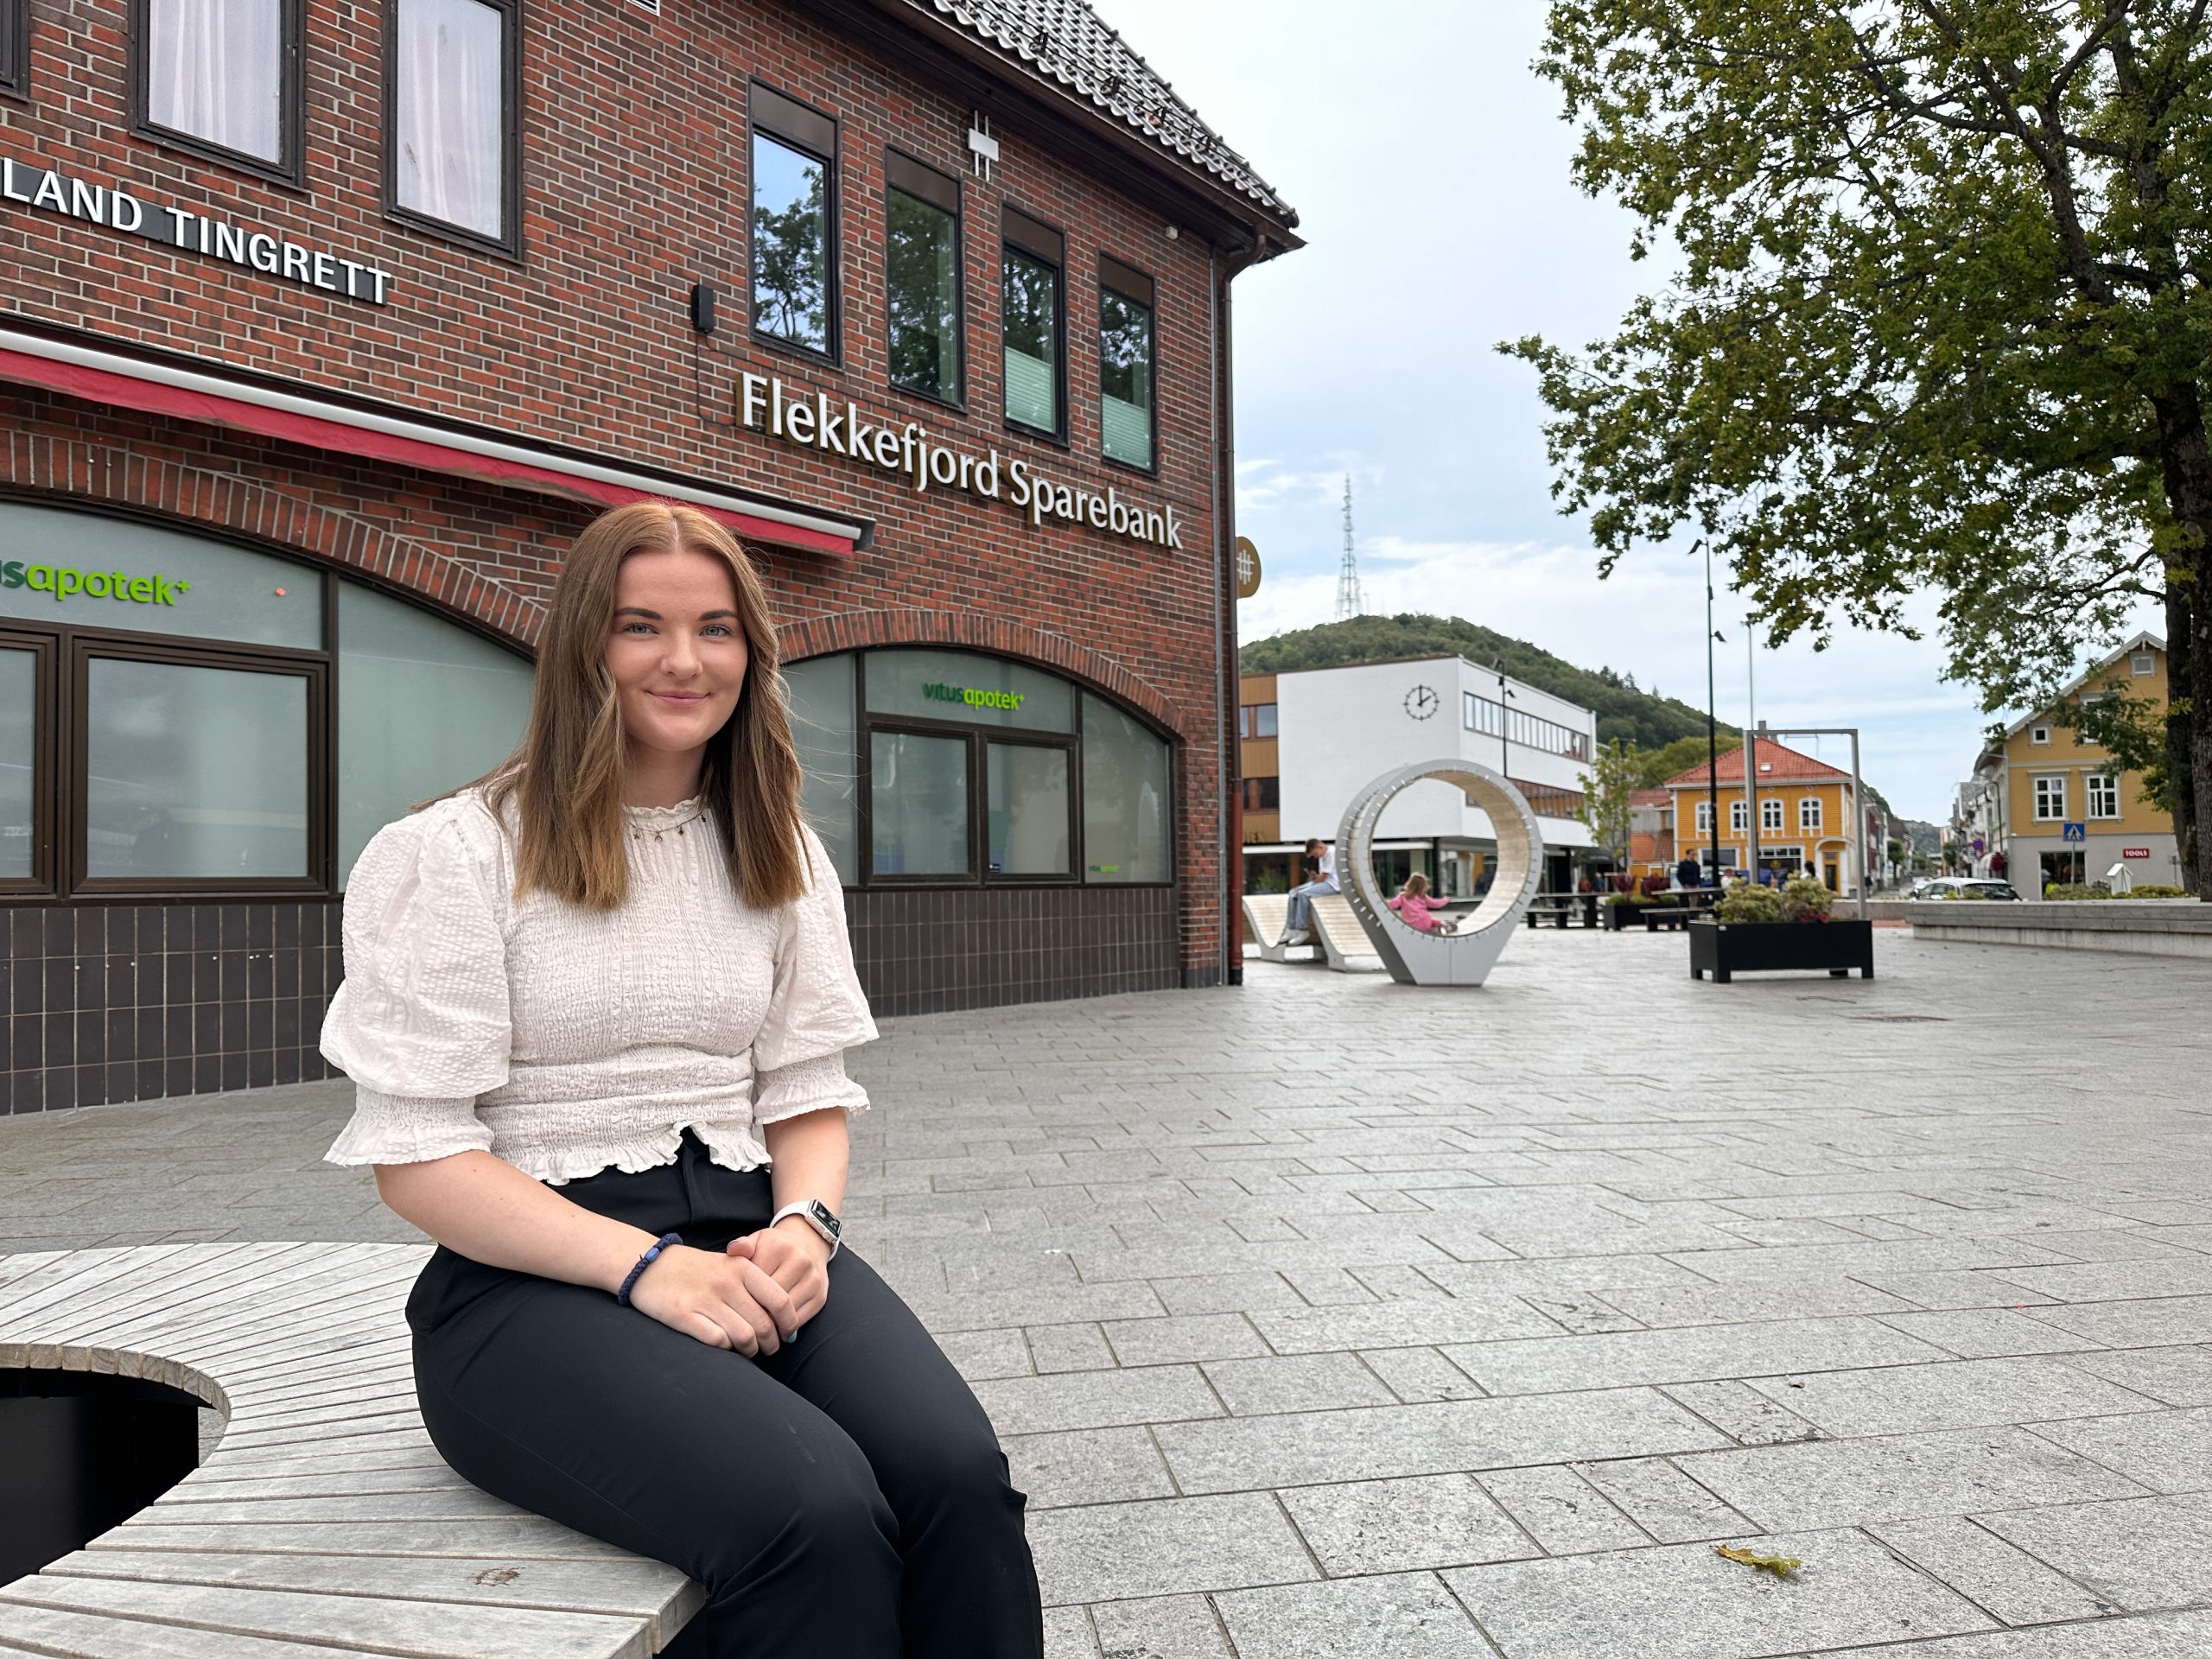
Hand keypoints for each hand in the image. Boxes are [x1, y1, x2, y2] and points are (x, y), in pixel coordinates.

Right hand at [625, 1242, 799, 1356]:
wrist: (652, 1265)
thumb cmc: (698, 1270)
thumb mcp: (730, 1265)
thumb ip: (756, 1286)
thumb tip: (785, 1316)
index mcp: (742, 1268)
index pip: (780, 1300)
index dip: (789, 1322)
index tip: (788, 1333)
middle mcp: (726, 1282)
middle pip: (764, 1324)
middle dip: (771, 1343)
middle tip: (769, 1349)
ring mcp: (705, 1299)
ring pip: (744, 1337)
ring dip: (750, 1350)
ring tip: (749, 1351)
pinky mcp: (684, 1315)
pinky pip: (718, 1341)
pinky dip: (726, 1348)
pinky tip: (725, 1345)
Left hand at [726, 1219, 833, 1336]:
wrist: (808, 1245)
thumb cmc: (776, 1247)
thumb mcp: (758, 1240)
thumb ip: (742, 1246)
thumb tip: (733, 1251)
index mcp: (779, 1247)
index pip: (755, 1281)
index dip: (742, 1296)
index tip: (734, 1305)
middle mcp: (800, 1261)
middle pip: (771, 1299)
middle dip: (756, 1313)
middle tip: (742, 1322)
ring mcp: (812, 1280)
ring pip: (786, 1313)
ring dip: (770, 1324)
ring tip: (756, 1328)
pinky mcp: (820, 1296)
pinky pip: (799, 1319)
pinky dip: (785, 1327)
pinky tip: (773, 1327)